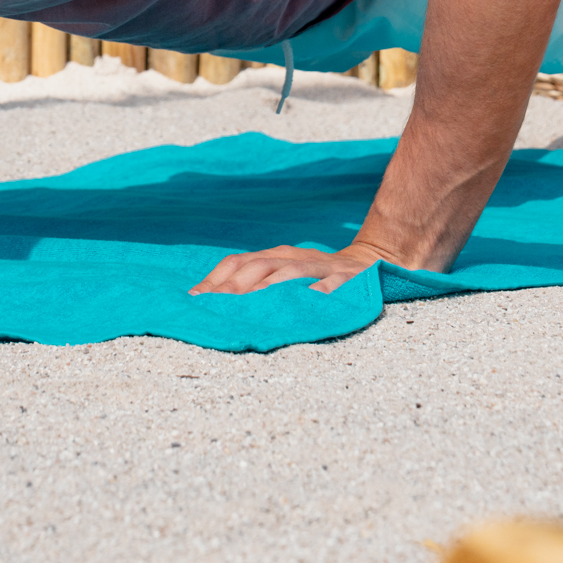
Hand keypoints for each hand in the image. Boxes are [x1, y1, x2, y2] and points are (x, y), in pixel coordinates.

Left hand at [190, 239, 389, 295]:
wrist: (367, 262)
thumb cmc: (314, 273)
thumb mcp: (283, 271)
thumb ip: (253, 282)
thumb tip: (209, 298)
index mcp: (276, 256)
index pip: (238, 262)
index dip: (215, 278)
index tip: (195, 298)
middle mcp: (293, 257)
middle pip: (258, 267)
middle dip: (234, 287)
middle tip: (214, 307)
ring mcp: (319, 267)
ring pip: (289, 273)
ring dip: (268, 287)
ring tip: (249, 304)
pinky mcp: (346, 278)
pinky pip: (331, 284)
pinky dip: (318, 292)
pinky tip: (308, 301)